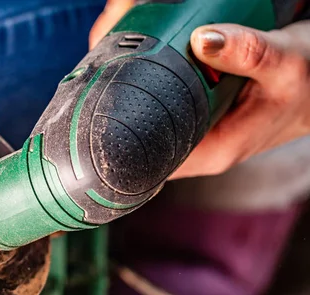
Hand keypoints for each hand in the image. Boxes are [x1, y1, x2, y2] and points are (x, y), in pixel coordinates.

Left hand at [90, 3, 309, 179]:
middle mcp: (198, 146)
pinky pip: (161, 101)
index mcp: (212, 151)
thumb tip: (203, 39)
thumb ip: (248, 53)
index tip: (101, 103)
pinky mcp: (196, 113)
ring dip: (131, 89)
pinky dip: (149, 79)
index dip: (118, 136)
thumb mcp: (285, 65)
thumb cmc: (309, 84)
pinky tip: (142, 56)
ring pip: (148, 116)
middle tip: (104, 65)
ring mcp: (195, 129)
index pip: (147, 160)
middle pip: (139, 135)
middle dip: (118, 104)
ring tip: (116, 55)